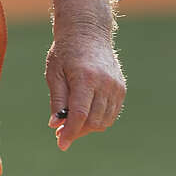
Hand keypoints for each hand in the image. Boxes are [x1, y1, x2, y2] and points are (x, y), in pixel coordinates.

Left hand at [45, 28, 125, 150]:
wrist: (87, 31)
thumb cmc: (65, 51)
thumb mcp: (54, 73)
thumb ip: (57, 100)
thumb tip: (55, 124)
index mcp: (85, 78)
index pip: (80, 115)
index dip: (70, 132)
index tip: (61, 144)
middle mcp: (105, 83)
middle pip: (93, 121)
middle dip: (77, 130)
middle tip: (60, 131)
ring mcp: (116, 86)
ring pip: (104, 120)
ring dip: (88, 127)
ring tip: (71, 122)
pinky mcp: (121, 88)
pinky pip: (111, 113)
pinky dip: (98, 119)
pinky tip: (84, 115)